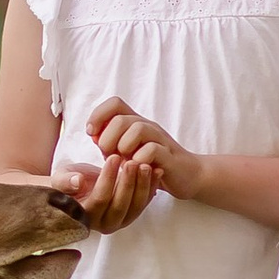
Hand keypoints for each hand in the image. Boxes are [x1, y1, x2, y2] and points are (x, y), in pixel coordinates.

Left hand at [87, 97, 204, 215]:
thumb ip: (110, 142)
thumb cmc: (152, 163)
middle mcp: (148, 126)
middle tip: (108, 155)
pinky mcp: (169, 156)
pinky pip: (152, 150)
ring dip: (124, 147)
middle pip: (121, 118)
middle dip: (108, 138)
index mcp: (135, 123)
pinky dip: (140, 160)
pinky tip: (137, 168)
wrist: (187, 175)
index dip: (98, 115)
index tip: (92, 134)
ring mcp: (160, 139)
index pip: (114, 103)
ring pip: (138, 129)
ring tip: (124, 161)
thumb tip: (94, 135)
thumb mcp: (127, 152)